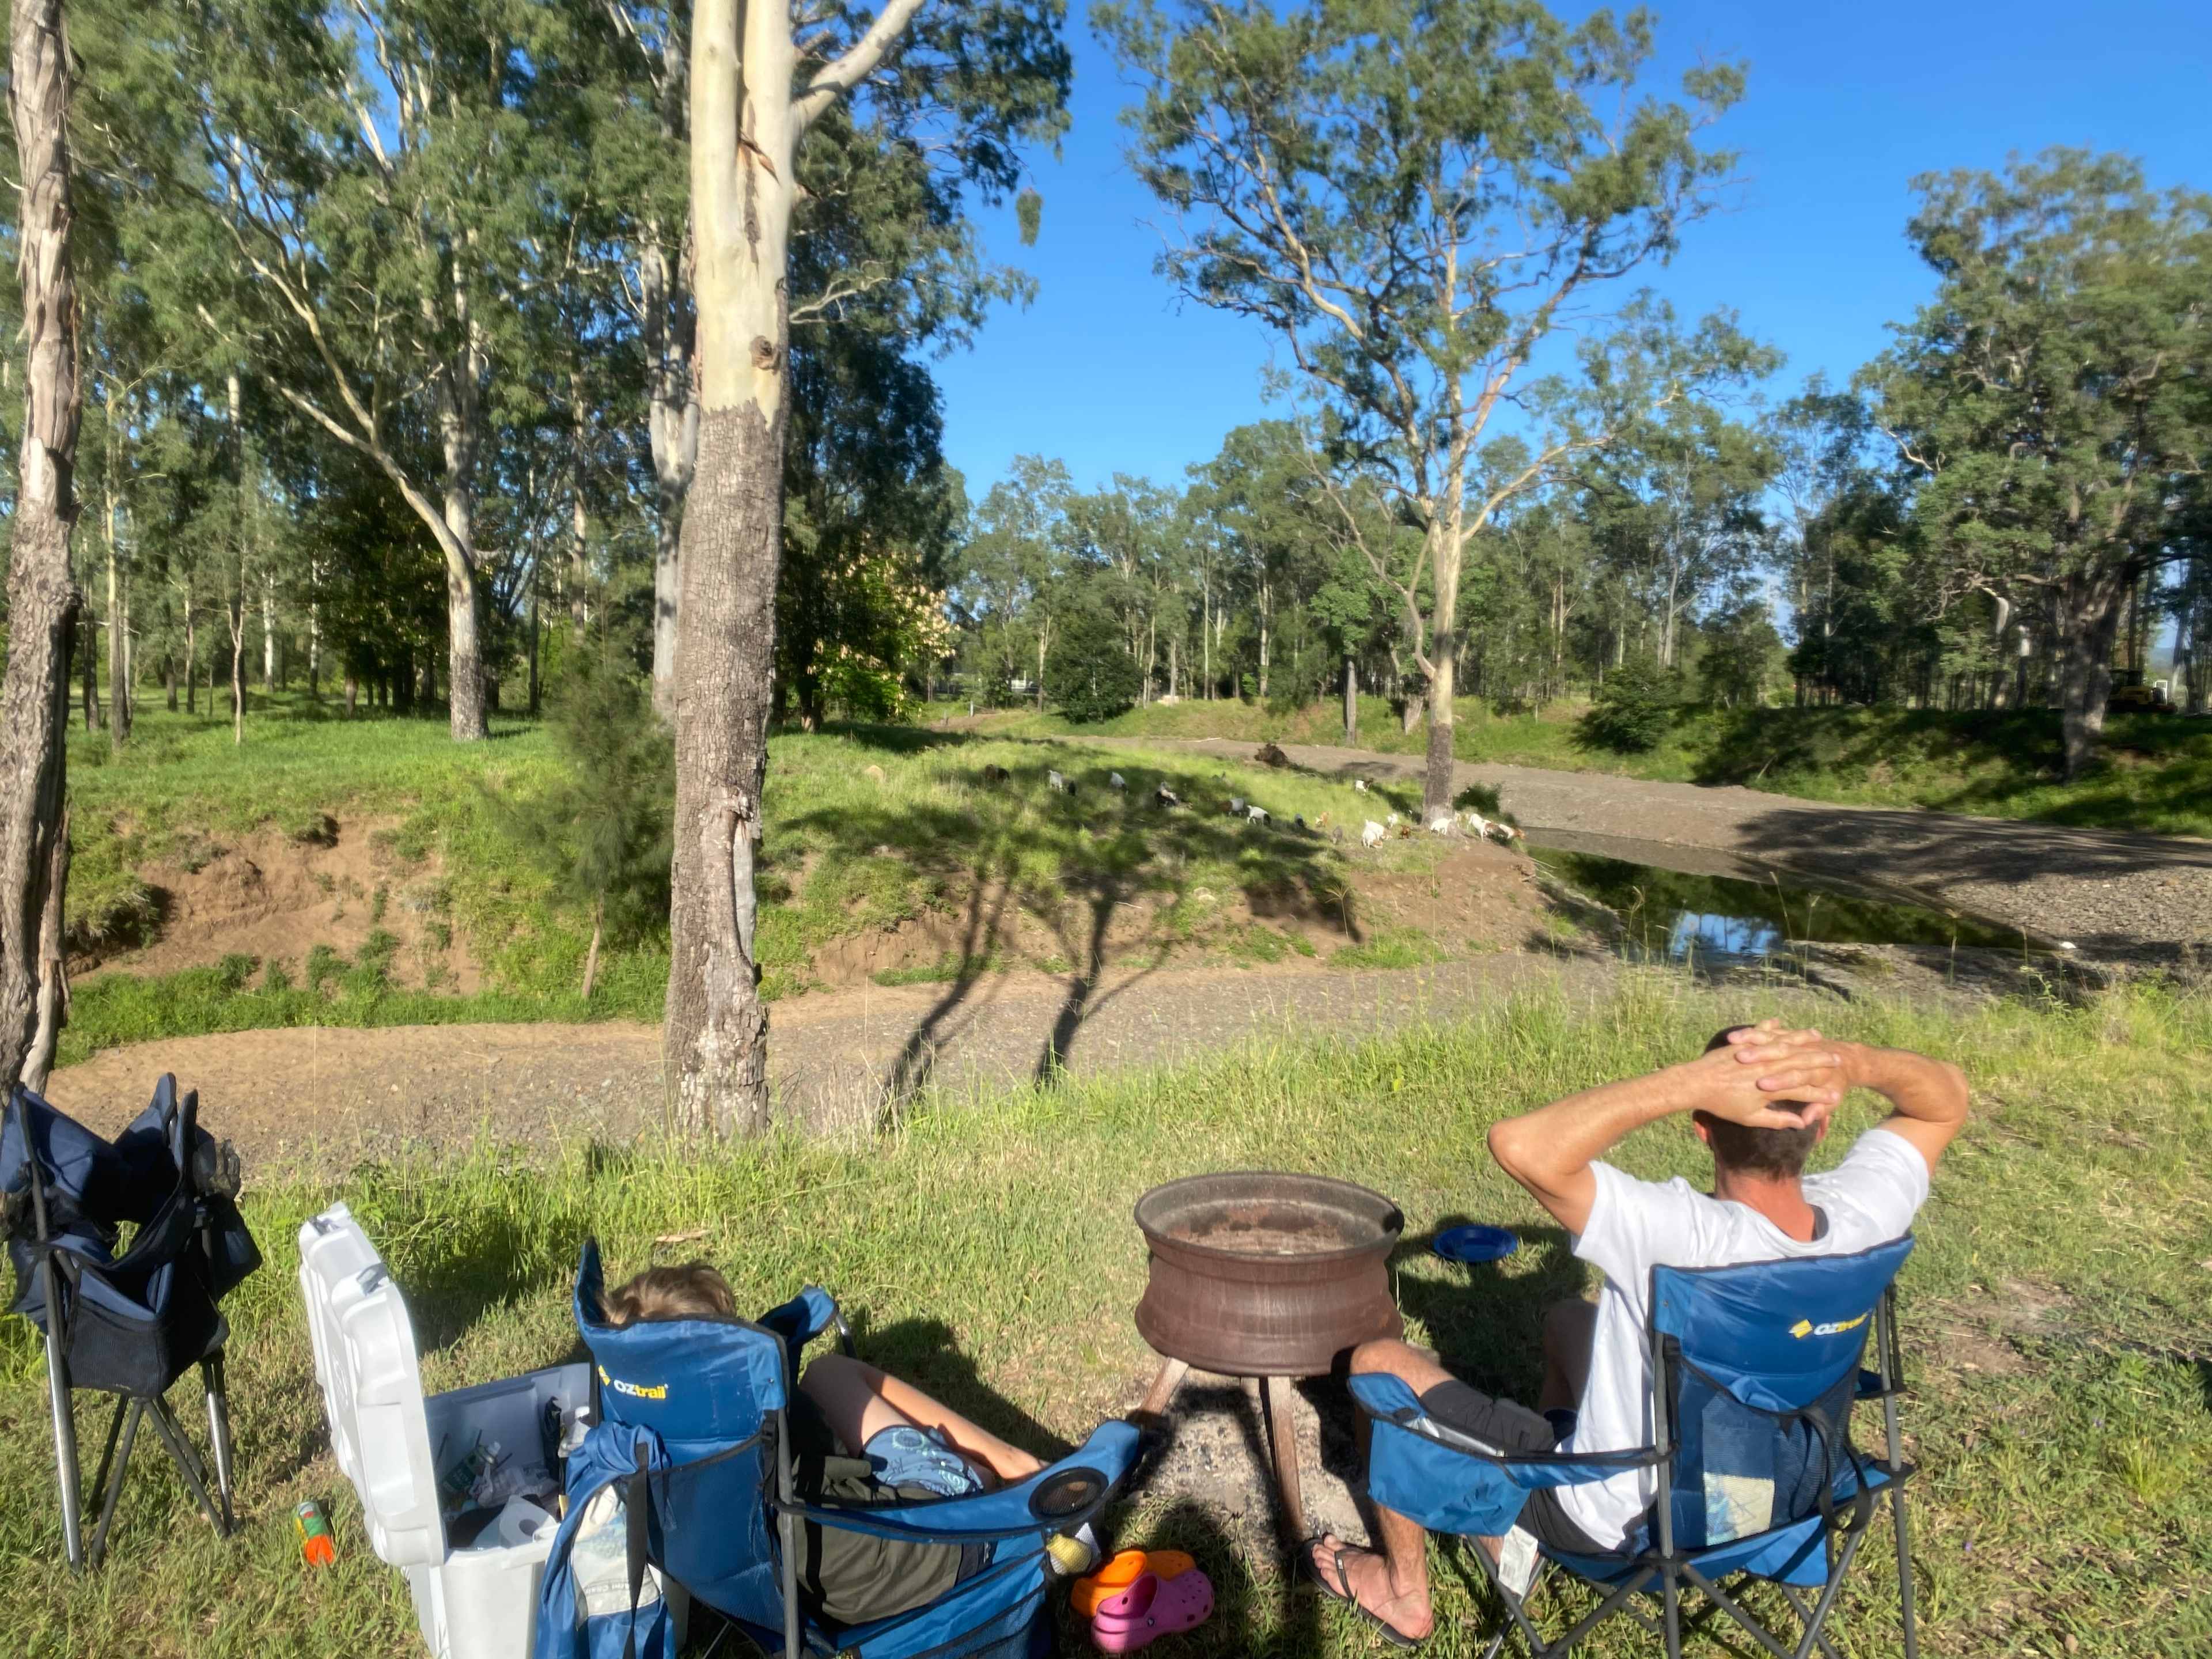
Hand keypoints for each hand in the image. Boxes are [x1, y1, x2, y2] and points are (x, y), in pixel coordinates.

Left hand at [1699, 1023, 1845, 1128]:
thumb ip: (1777, 1119)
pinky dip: (1771, 1027)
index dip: (1820, 1093)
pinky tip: (1780, 1022)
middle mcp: (1766, 1066)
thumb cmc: (1722, 1104)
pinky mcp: (1742, 1043)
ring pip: (1784, 1043)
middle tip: (1839, 1059)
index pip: (1802, 1089)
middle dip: (1821, 1060)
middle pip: (1800, 1062)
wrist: (1695, 1083)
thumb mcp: (1750, 1117)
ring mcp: (1755, 1052)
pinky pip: (1760, 1032)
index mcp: (1770, 1087)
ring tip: (1819, 1036)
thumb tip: (1799, 1123)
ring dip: (1803, 1039)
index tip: (1836, 1094)